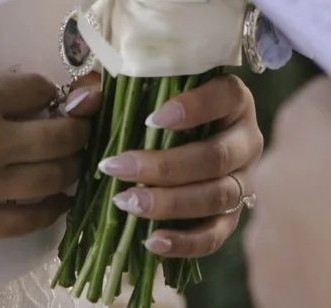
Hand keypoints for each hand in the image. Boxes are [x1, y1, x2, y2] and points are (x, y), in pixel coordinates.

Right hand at [0, 63, 90, 239]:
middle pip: (60, 138)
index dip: (49, 90)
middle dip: (75, 129)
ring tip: (69, 162)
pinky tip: (55, 200)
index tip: (50, 95)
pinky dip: (49, 209)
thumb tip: (25, 94)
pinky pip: (26, 221)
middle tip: (76, 127)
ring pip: (52, 180)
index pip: (41, 91)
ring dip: (68, 168)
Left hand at [83, 71, 264, 260]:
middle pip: (215, 156)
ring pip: (217, 196)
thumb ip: (106, 89)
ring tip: (126, 202)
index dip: (193, 107)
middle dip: (164, 166)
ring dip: (169, 203)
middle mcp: (246, 139)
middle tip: (117, 168)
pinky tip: (152, 240)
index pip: (225, 96)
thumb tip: (83, 102)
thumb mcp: (133, 91)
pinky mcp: (232, 217)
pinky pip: (215, 236)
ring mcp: (243, 180)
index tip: (150, 119)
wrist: (181, 144)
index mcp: (232, 99)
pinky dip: (185, 242)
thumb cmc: (154, 110)